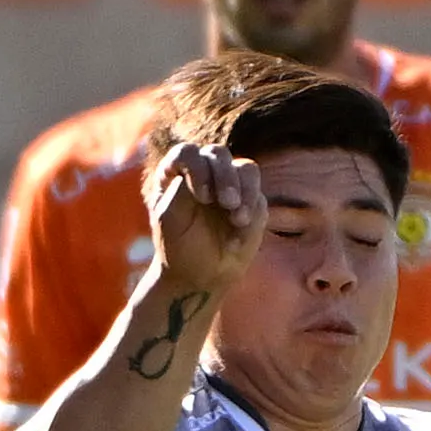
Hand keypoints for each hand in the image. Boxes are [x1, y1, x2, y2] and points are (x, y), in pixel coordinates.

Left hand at [142, 142, 267, 300]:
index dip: (197, 168)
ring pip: (247, 169)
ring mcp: (230, 184)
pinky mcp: (251, 201)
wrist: (199, 276)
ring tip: (238, 220)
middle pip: (219, 155)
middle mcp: (205, 172)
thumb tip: (209, 170)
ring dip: (246, 191)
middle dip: (226, 177)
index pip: (187, 153)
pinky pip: (259, 198)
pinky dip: (252, 216)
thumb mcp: (172, 218)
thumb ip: (183, 189)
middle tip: (228, 203)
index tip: (202, 196)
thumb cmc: (179, 246)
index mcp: (177, 172)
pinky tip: (237, 238)